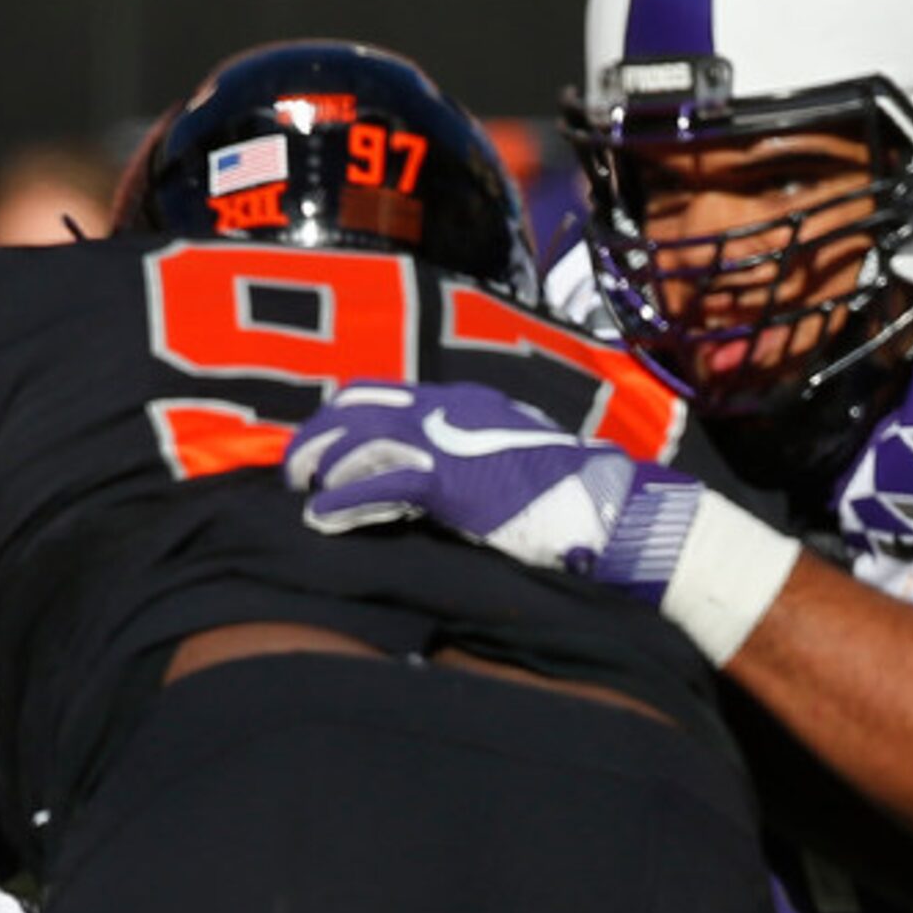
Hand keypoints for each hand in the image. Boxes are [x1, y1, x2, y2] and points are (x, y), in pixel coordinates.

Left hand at [288, 381, 694, 597]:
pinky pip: (376, 485)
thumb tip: (441, 477)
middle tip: (297, 467)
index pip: (386, 394)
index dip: (344, 417)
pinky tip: (318, 519)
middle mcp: (450, 408)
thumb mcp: (514, 457)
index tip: (325, 444)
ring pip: (358, 440)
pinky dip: (339, 502)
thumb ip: (474, 454)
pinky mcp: (451, 481)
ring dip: (319, 463)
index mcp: (466, 398)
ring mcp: (449, 441)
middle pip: (358, 406)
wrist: (615, 506)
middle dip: (319, 433)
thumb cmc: (576, 491)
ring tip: (300, 488)